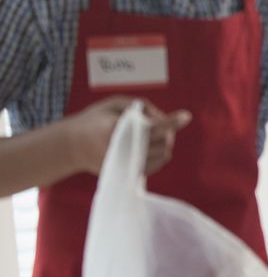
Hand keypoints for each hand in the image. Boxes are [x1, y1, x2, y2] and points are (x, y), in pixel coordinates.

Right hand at [66, 97, 189, 175]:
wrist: (71, 146)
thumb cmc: (94, 120)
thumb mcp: (112, 104)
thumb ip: (139, 106)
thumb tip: (161, 118)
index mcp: (117, 129)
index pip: (152, 127)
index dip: (171, 122)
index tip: (187, 116)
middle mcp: (123, 149)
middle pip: (162, 142)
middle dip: (168, 132)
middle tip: (161, 125)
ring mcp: (126, 164)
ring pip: (163, 155)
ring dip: (165, 143)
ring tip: (152, 135)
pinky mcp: (127, 173)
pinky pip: (156, 165)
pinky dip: (159, 154)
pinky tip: (149, 146)